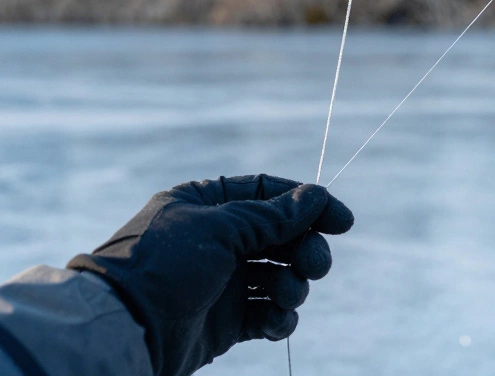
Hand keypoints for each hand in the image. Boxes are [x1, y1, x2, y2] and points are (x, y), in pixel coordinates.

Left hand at [67, 175, 353, 375]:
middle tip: (315, 264)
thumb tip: (317, 196)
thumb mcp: (220, 228)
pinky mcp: (226, 321)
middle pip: (281, 236)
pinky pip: (268, 314)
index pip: (268, 194)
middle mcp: (216, 240)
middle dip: (305, 249)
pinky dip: (280, 318)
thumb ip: (273, 215)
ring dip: (294, 285)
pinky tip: (277, 322)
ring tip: (287, 296)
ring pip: (280, 276)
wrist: (123, 328)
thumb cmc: (164, 265)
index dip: (308, 205)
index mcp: (205, 204)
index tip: (342, 221)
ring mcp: (222, 281)